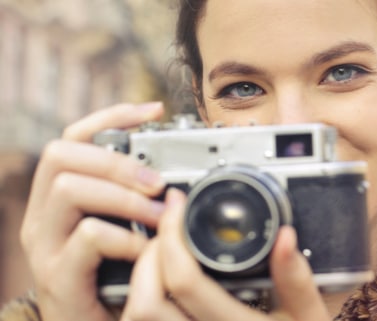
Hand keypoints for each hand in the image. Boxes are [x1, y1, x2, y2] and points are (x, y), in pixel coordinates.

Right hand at [19, 103, 166, 320]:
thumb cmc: (116, 284)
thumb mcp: (127, 233)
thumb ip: (138, 202)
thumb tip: (177, 172)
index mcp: (59, 199)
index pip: (72, 137)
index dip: (111, 116)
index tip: (154, 111)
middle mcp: (43, 217)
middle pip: (62, 154)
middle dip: (117, 160)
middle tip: (158, 182)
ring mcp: (45, 247)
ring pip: (69, 189)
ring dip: (123, 196)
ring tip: (158, 216)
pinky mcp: (58, 277)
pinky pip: (87, 236)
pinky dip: (125, 238)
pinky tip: (147, 250)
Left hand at [121, 189, 331, 320]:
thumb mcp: (311, 314)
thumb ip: (298, 278)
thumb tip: (284, 236)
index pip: (185, 283)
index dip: (172, 236)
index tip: (177, 206)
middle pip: (145, 303)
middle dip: (147, 254)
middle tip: (166, 228)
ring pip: (138, 318)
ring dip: (140, 279)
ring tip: (161, 252)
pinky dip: (144, 300)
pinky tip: (162, 281)